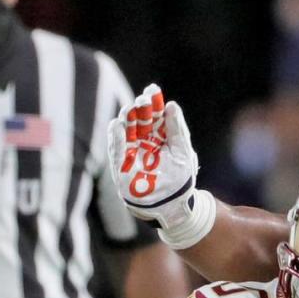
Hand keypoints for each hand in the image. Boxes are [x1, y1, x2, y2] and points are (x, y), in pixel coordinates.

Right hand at [106, 84, 214, 248]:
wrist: (173, 207)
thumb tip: (172, 105)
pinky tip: (118, 125)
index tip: (153, 90)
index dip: (153, 102)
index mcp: (160, 138)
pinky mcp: (122, 165)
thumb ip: (177, 130)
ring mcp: (132, 153)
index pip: (154, 115)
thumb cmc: (180, 181)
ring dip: (127, 118)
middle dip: (140, 108)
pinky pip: (116, 148)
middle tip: (144, 100)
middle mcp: (145, 142)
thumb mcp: (183, 152)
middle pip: (139, 119)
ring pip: (126, 130)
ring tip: (132, 109)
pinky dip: (115, 136)